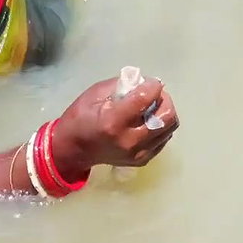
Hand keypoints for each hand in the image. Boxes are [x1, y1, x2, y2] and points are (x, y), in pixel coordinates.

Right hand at [49, 76, 179, 176]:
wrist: (73, 150)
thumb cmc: (80, 117)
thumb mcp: (94, 93)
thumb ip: (120, 85)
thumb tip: (143, 82)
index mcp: (113, 121)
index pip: (145, 98)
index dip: (153, 86)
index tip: (150, 82)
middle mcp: (129, 139)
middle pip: (167, 117)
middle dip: (164, 100)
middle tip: (154, 95)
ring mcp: (138, 153)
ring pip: (169, 128)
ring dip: (164, 113)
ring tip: (151, 108)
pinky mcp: (142, 160)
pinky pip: (163, 139)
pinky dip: (160, 127)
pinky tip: (147, 122)